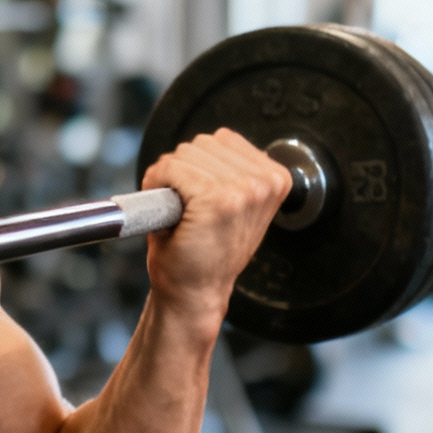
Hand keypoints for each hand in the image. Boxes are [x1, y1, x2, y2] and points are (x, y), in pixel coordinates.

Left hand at [139, 129, 290, 321]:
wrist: (194, 292)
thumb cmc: (205, 253)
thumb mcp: (235, 205)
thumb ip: (232, 169)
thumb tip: (211, 141)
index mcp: (276, 179)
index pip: (224, 139)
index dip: (201, 164)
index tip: (202, 197)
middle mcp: (264, 182)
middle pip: (202, 143)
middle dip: (183, 169)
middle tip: (187, 207)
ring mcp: (242, 191)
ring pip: (184, 154)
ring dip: (169, 177)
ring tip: (180, 212)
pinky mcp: (216, 199)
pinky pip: (171, 168)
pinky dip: (156, 183)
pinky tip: (167, 211)